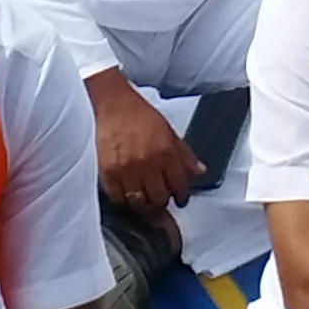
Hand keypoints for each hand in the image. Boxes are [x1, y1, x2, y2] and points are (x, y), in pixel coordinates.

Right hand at [91, 76, 199, 211]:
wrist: (113, 104)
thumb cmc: (140, 115)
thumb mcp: (169, 131)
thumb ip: (185, 154)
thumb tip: (199, 171)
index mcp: (166, 153)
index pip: (179, 186)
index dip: (181, 196)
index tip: (180, 199)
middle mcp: (147, 163)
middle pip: (158, 199)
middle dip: (162, 201)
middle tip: (161, 198)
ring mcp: (126, 169)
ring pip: (138, 203)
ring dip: (144, 204)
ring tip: (145, 198)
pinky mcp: (108, 172)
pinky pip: (117, 197)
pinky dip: (123, 199)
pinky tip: (127, 193)